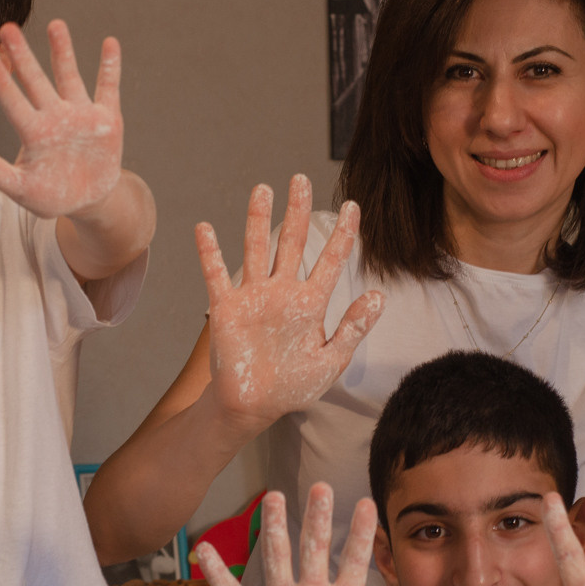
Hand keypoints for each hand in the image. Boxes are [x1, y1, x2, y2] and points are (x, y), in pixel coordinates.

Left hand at [0, 20, 122, 218]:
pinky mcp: (107, 119)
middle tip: (7, 28)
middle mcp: (54, 117)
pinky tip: (110, 43)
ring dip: (63, 51)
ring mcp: (81, 116)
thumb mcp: (19, 187)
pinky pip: (108, 88)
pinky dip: (110, 67)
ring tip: (55, 24)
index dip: (3, 84)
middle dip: (24, 56)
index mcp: (34, 133)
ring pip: (69, 77)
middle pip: (37, 81)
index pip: (15, 104)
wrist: (88, 200)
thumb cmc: (50, 195)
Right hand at [197, 483, 448, 585]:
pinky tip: (206, 548)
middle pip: (314, 548)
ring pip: (277, 558)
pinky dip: (217, 572)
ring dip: (274, 528)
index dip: (361, 533)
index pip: (355, 560)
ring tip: (273, 496)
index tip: (368, 502)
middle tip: (319, 486)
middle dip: (317, 517)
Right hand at [198, 175, 384, 432]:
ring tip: (263, 188)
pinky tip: (205, 228)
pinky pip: (216, 275)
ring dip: (258, 219)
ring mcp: (253, 297)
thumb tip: (379, 295)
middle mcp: (282, 293)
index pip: (330, 260)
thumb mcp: (331, 360)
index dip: (344, 234)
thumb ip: (354, 328)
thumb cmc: (293, 388)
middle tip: (301, 178)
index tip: (354, 206)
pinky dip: (210, 253)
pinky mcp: (226, 308)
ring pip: (257, 248)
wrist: (252, 407)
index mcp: (310, 304)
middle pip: (292, 242)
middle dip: (298, 210)